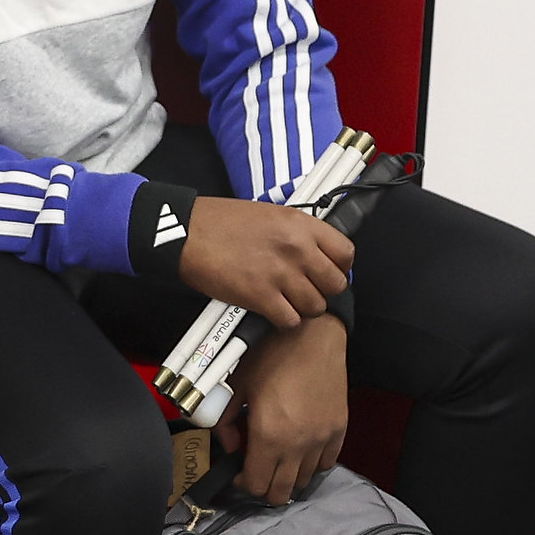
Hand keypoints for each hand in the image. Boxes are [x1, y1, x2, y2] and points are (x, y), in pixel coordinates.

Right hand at [180, 196, 352, 328]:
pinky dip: (283, 320)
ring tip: (286, 300)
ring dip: (302, 308)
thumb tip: (316, 252)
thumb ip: (298, 232)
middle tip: (306, 289)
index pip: (346, 253)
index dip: (339, 267)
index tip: (328, 272)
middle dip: (323, 291)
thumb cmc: (220, 221)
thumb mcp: (269, 214)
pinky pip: (290, 321)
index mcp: (301, 225)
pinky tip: (271, 310)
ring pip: (315, 306)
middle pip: (335, 285)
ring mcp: (281, 274)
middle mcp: (297, 249)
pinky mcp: (261, 297)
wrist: (188, 233)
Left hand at [217, 314, 349, 504]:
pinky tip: (300, 451)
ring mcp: (321, 439)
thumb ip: (225, 421)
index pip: (256, 484)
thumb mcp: (237, 385)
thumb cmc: (273, 354)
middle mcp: (297, 444)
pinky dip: (311, 464)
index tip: (239, 474)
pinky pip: (325, 463)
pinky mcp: (338, 430)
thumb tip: (229, 443)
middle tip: (256, 472)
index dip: (243, 485)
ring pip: (303, 481)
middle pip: (281, 493)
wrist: (312, 335)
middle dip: (264, 489)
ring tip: (278, 460)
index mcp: (268, 435)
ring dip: (288, 477)